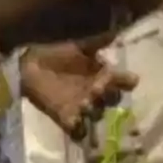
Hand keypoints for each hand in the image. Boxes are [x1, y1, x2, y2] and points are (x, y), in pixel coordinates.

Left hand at [22, 42, 137, 138]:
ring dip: (94, 110)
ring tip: (86, 102)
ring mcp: (84, 108)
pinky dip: (78, 129)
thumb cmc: (58, 54)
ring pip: (97, 114)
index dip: (126, 81)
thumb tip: (117, 32)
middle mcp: (98, 94)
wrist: (32, 66)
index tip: (130, 79)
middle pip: (112, 100)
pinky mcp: (68, 118)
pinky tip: (75, 122)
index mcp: (103, 76)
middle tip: (100, 87)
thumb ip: (97, 42)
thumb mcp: (78, 47)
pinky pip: (78, 130)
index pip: (123, 82)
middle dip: (109, 95)